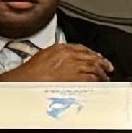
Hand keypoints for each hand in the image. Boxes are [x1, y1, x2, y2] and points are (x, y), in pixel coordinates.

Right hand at [0, 43, 118, 83]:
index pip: (81, 48)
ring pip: (94, 67)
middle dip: (101, 62)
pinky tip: (99, 84)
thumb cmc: (29, 74)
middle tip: (107, 67)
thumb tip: (64, 62)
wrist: (24, 82)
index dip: (92, 53)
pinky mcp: (75, 78)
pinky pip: (91, 78)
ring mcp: (73, 66)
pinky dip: (97, 81)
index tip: (96, 57)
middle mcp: (68, 55)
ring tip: (105, 78)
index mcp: (60, 48)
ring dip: (101, 73)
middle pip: (91, 57)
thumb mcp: (43, 57)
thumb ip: (57, 57)